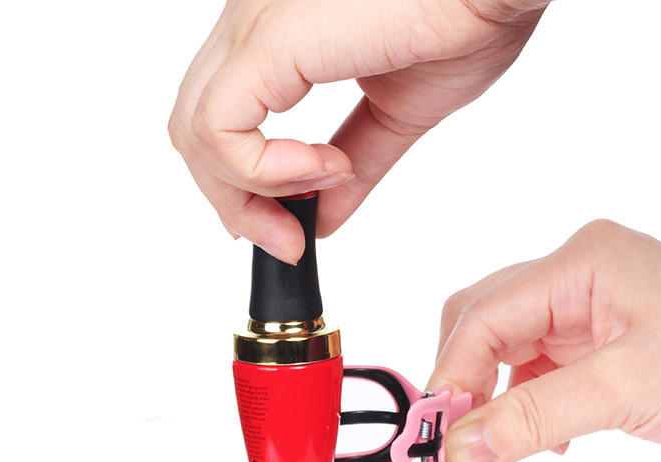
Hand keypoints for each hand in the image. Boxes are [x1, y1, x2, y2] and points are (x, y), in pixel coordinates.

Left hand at [168, 0, 548, 262]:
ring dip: (250, 194)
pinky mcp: (267, 39)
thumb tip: (322, 216)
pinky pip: (219, 129)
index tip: (286, 229)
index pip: (221, 120)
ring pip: (194, 132)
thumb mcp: (395, 114)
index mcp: (278, 35)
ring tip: (317, 194)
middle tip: (289, 241)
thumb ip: (353, 165)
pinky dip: (260, 172)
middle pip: (195, 131)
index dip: (243, 187)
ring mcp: (252, 24)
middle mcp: (252, 20)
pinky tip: (321, 169)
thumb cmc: (466, 17)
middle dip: (238, 204)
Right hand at [427, 220, 660, 461]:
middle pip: (479, 328)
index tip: (433, 439)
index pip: (481, 317)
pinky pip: (533, 375)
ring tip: (490, 453)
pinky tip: (540, 440)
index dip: (449, 379)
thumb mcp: (624, 390)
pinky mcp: (595, 347)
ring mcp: (583, 312)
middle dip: (459, 388)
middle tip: (451, 448)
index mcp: (577, 264)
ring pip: (502, 354)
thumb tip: (457, 448)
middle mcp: (572, 280)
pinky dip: (521, 409)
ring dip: (488, 403)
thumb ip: (530, 418)